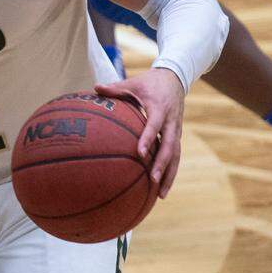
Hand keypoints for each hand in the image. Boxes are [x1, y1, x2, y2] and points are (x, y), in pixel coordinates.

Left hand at [95, 67, 184, 198]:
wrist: (174, 78)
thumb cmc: (149, 82)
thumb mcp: (132, 83)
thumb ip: (114, 88)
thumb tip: (94, 87)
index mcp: (159, 107)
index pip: (154, 125)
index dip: (148, 138)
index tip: (139, 152)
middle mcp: (171, 121)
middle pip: (170, 145)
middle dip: (162, 163)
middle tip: (151, 179)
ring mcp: (176, 130)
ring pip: (176, 155)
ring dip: (169, 174)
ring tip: (161, 195)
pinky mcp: (177, 136)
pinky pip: (176, 156)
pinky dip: (170, 172)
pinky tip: (162, 189)